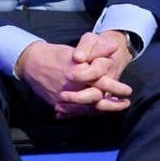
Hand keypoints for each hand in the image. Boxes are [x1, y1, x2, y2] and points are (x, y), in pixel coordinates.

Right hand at [16, 40, 131, 118]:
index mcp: (79, 74)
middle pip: (96, 100)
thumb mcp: (78, 49)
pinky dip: (86, 113)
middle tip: (125, 103)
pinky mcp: (57, 104)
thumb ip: (98, 50)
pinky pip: (74, 113)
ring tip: (115, 109)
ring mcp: (64, 98)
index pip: (102, 83)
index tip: (128, 91)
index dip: (117, 88)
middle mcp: (72, 88)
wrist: (31, 63)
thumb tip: (115, 46)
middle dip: (113, 104)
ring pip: (86, 110)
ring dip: (102, 110)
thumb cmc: (56, 54)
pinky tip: (96, 112)